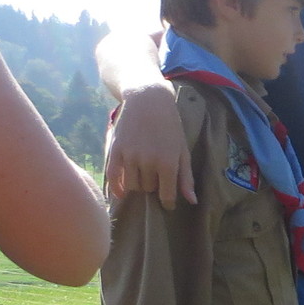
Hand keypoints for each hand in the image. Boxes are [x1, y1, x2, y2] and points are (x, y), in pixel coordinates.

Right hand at [106, 82, 194, 206]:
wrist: (148, 100)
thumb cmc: (170, 127)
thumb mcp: (182, 150)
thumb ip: (186, 177)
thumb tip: (191, 201)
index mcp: (167, 163)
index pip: (167, 195)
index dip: (168, 202)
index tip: (168, 204)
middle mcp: (148, 161)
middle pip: (148, 189)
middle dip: (153, 187)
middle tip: (155, 177)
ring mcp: (130, 155)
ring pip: (132, 185)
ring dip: (138, 185)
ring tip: (142, 175)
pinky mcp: (115, 149)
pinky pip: (112, 176)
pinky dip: (116, 188)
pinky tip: (120, 193)